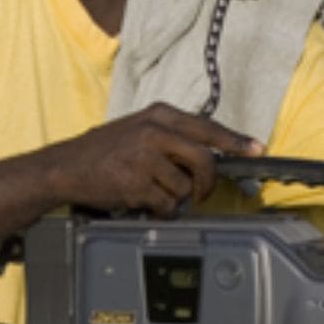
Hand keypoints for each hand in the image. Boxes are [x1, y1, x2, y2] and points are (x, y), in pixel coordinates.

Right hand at [45, 103, 262, 217]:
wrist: (67, 166)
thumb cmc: (104, 150)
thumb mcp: (139, 129)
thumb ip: (172, 137)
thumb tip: (208, 155)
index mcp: (159, 114)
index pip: (207, 127)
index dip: (235, 141)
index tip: (257, 149)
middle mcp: (155, 131)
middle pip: (205, 160)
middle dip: (207, 183)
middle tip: (201, 193)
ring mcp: (145, 157)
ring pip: (185, 187)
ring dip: (172, 197)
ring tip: (150, 190)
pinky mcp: (137, 182)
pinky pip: (166, 204)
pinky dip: (158, 209)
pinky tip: (140, 200)